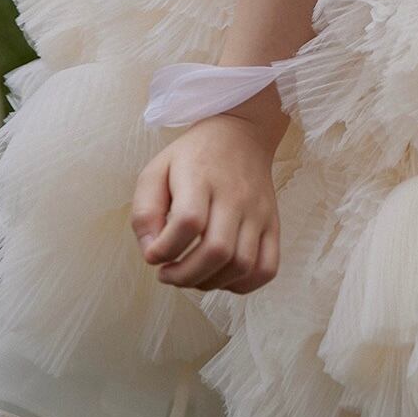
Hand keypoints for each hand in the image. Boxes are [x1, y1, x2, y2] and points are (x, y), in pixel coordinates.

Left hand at [131, 114, 280, 293]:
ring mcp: (258, 211)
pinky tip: (222, 277)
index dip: (165, 249)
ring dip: (211, 283)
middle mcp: (235, 195)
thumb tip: (151, 252)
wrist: (242, 132)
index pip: (188, 222)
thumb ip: (144, 212)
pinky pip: (267, 267)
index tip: (153, 255)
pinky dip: (244, 284)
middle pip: (217, 250)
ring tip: (192, 276)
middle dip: (185, 276)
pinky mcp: (273, 223)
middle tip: (168, 274)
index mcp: (201, 177)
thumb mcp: (156, 170)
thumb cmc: (193, 156)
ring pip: (242, 264)